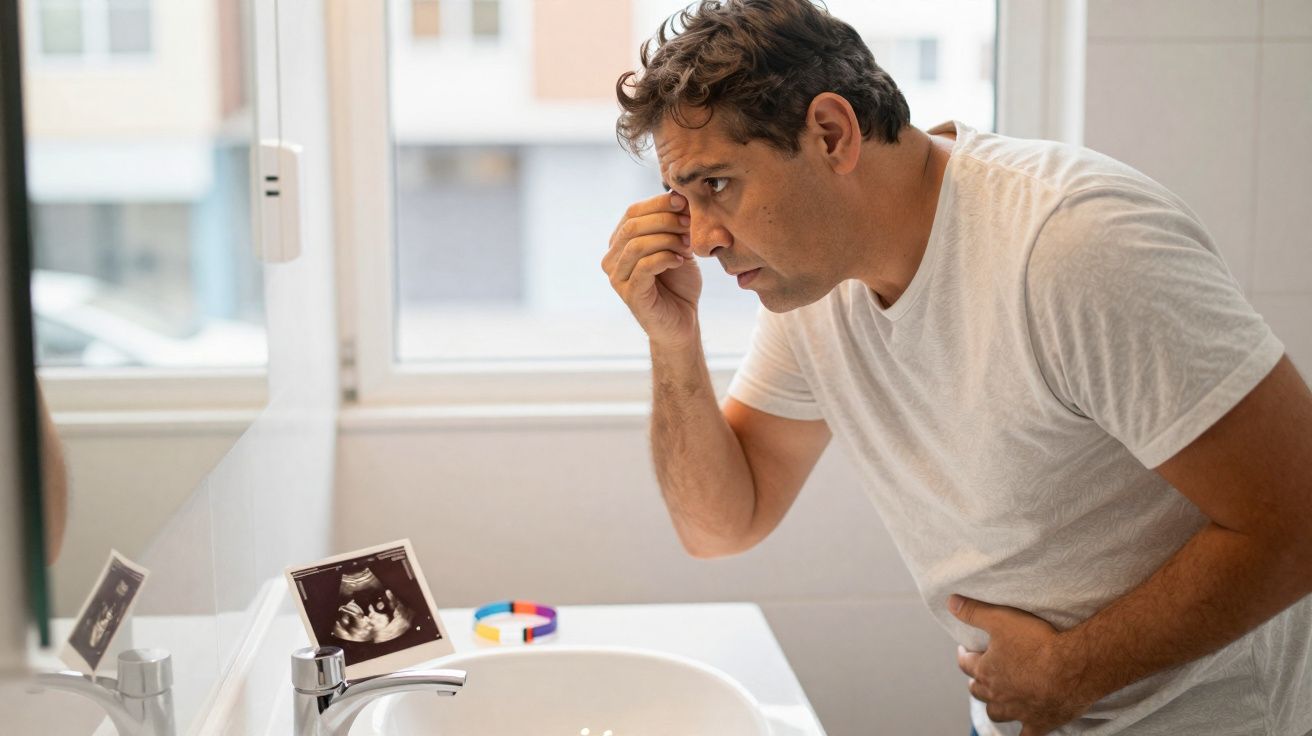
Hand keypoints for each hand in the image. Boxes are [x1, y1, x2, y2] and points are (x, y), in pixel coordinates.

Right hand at [602, 191, 700, 348]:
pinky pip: (644, 266)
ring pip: (637, 245)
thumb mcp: (679, 245)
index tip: (684, 202)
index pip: (632, 212)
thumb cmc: (679, 283)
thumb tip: (677, 194)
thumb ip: (675, 224)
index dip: (658, 203)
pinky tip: (680, 262)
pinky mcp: (629, 294)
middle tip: (689, 224)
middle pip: (633, 226)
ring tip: (687, 246)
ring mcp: (617, 278)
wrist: (683, 321)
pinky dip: (665, 258)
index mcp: (620, 242)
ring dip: (667, 240)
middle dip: (664, 220)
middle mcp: (612, 259)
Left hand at [949, 594, 1095, 735]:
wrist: (1074, 667)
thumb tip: (950, 602)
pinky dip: (1023, 733)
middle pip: (978, 690)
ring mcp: (1017, 711)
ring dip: (994, 705)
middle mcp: (997, 694)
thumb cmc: (1037, 642)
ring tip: (998, 698)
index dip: (964, 655)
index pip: (965, 663)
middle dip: (977, 681)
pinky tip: (1024, 729)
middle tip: (982, 672)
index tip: (966, 649)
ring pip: (996, 713)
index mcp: (986, 670)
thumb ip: (973, 612)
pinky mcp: (1038, 723)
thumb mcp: (1001, 619)